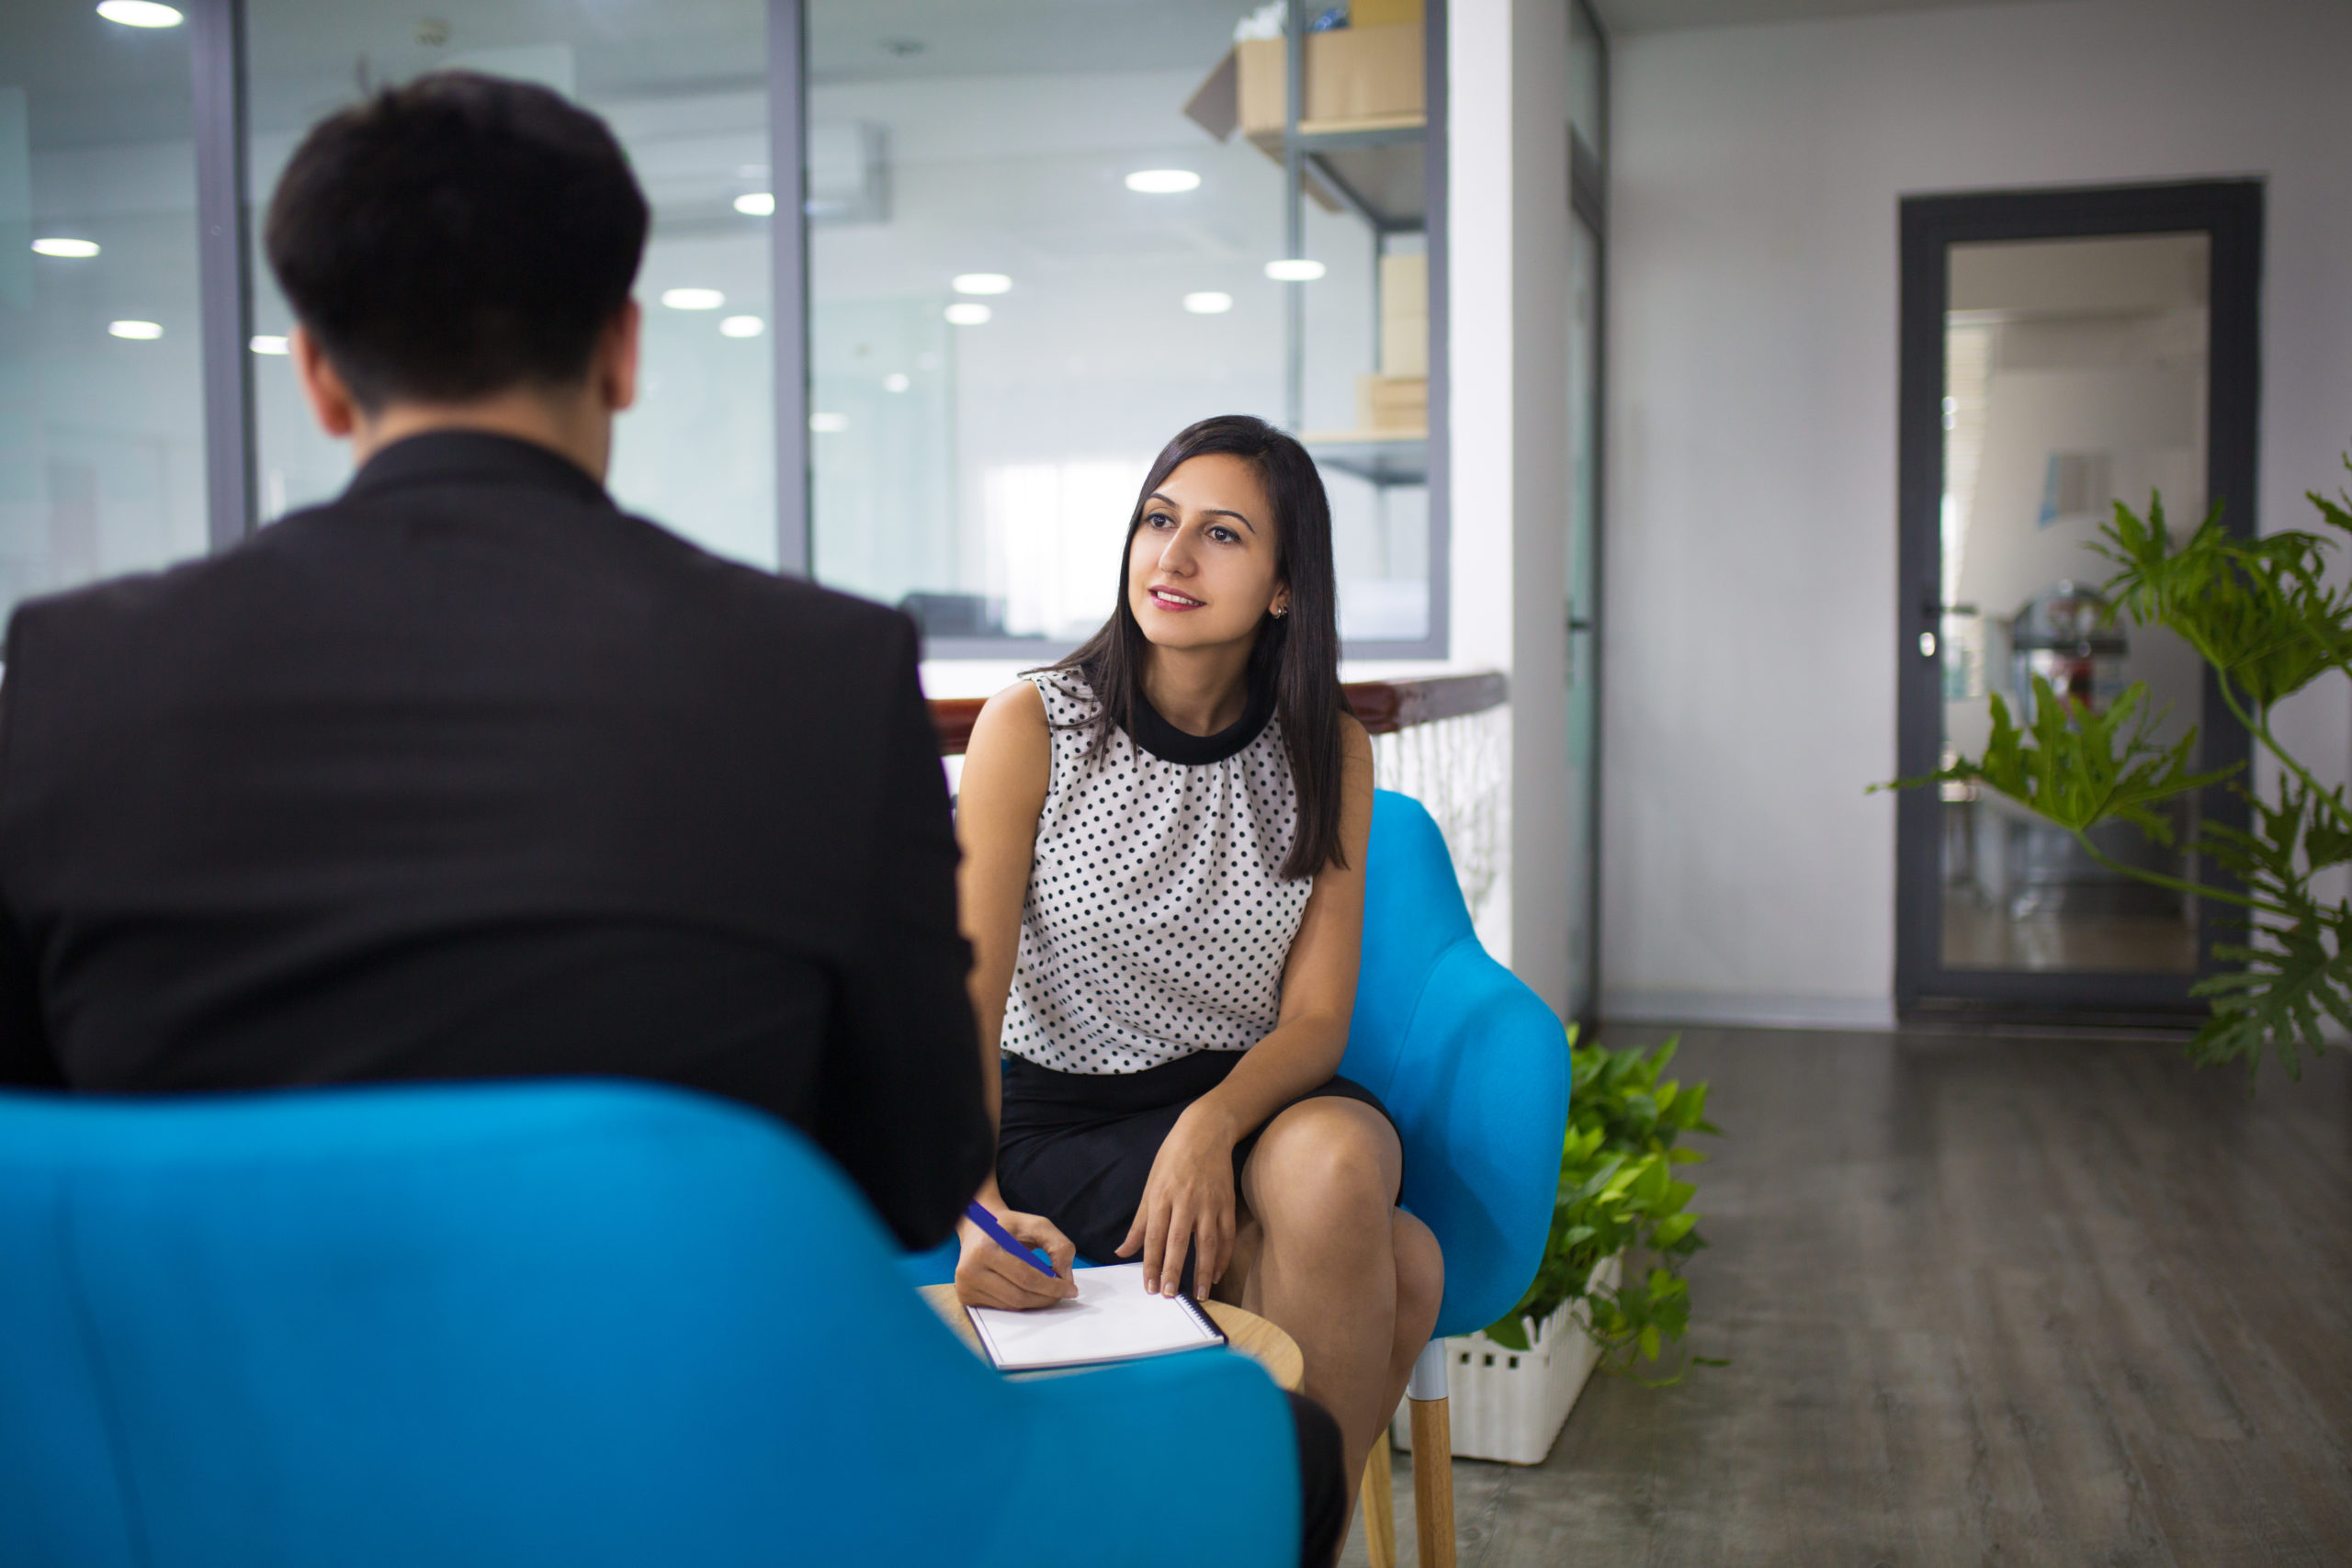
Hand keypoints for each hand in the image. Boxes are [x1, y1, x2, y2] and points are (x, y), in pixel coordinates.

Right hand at [954, 1205, 1077, 1309]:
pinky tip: (1027, 1290)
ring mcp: (965, 1286)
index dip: (1053, 1286)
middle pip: (1019, 1296)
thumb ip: (1058, 1245)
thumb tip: (1066, 1277)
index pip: (1027, 1277)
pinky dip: (1020, 1303)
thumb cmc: (1008, 1226)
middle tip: (1063, 1293)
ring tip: (1047, 1290)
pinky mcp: (966, 1296)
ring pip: (1012, 1306)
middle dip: (1047, 1297)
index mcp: (985, 1249)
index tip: (1071, 1289)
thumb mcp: (1036, 1224)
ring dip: (1035, 1302)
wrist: (977, 1227)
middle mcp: (969, 1270)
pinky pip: (1002, 1308)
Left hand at [1117, 1101, 1239, 1296]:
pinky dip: (1222, 1256)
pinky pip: (1226, 1235)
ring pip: (1206, 1242)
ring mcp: (1209, 1202)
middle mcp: (1185, 1200)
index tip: (1148, 1287)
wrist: (1205, 1132)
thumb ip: (1139, 1223)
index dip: (1150, 1263)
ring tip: (1198, 1294)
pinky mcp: (1226, 1202)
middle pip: (1178, 1242)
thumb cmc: (1172, 1159)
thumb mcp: (1150, 1186)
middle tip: (1169, 1295)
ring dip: (1202, 1270)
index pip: (1154, 1236)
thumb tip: (1122, 1252)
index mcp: (1162, 1196)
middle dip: (1173, 1271)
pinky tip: (1215, 1273)